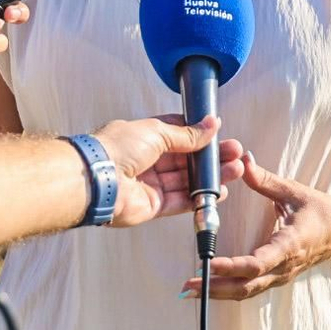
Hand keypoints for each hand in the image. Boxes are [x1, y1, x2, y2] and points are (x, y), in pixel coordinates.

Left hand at [94, 115, 245, 227]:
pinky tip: (217, 191)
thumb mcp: (157, 131)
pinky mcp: (153, 205)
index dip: (199, 134)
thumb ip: (187, 133)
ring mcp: (150, 183)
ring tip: (234, 170)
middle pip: (187, 158)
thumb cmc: (116, 149)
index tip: (218, 133)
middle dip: (211, 156)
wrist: (96, 181)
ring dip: (211, 175)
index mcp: (144, 136)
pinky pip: (181, 201)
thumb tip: (210, 124)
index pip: (178, 133)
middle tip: (233, 153)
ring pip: (188, 179)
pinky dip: (200, 197)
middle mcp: (147, 159)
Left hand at [178, 153, 330, 300]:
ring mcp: (281, 276)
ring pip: (247, 292)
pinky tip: (210, 287)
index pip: (256, 263)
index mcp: (288, 245)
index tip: (208, 264)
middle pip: (246, 287)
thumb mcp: (293, 191)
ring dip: (219, 292)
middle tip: (187, 286)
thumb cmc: (320, 209)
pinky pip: (251, 289)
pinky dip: (229, 290)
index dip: (231, 267)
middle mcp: (284, 267)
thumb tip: (244, 161)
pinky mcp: (278, 277)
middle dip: (215, 288)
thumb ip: (266, 180)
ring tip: (191, 290)